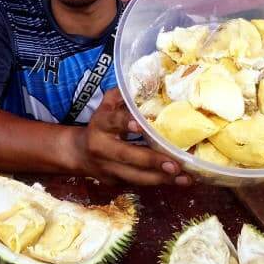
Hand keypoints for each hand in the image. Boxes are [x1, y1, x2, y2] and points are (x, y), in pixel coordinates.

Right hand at [69, 89, 191, 185]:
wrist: (78, 153)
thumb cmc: (101, 125)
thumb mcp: (106, 106)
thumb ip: (121, 95)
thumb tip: (144, 80)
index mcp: (101, 124)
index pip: (112, 121)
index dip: (125, 122)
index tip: (139, 124)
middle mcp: (102, 147)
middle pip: (126, 155)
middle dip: (151, 161)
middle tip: (174, 165)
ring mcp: (108, 168)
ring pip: (135, 176)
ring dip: (161, 178)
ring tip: (184, 178)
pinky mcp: (116, 182)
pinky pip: (139, 183)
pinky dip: (160, 183)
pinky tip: (180, 181)